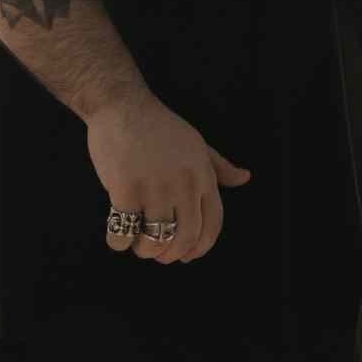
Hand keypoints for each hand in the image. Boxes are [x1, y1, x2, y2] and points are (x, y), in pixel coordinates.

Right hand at [87, 90, 251, 263]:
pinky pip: (124, 232)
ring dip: (145, 251)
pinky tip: (116, 235)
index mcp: (202, 175)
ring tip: (137, 243)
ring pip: (155, 240)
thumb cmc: (159, 127)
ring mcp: (155, 188)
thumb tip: (245, 178)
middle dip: (171, 255)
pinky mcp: (126, 190)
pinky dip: (119, 242)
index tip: (187, 255)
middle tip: (158, 254)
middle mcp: (184, 184)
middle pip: (186, 238)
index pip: (213, 224)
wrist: (122, 106)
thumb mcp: (197, 144)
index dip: (201, 247)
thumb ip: (219, 166)